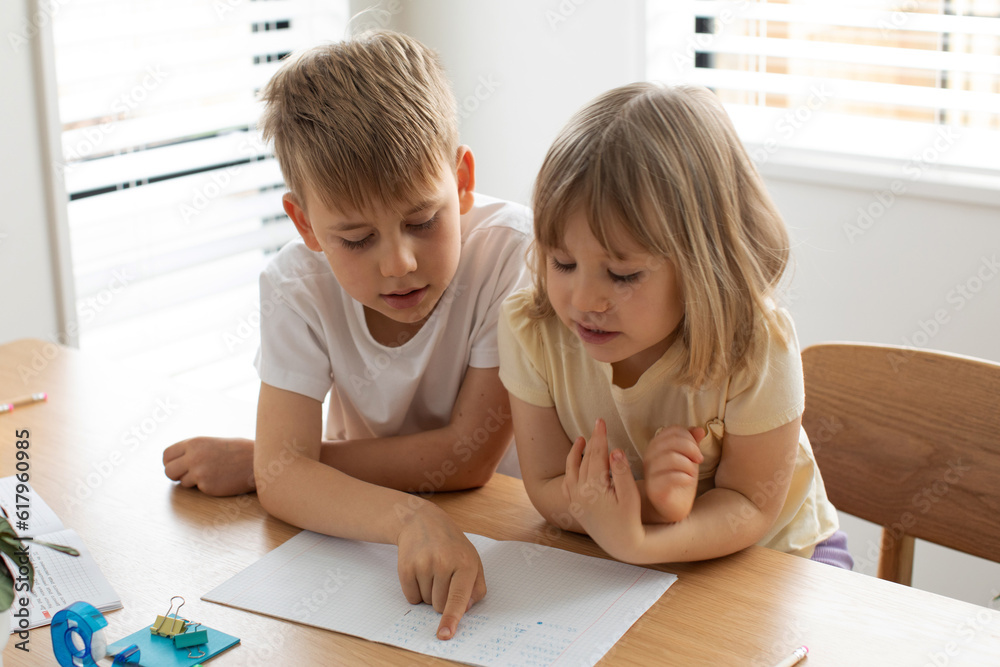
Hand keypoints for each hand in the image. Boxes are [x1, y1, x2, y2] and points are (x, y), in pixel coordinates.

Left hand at [163, 436, 255, 496]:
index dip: (170, 462)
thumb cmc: (238, 451)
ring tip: (211, 474)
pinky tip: (220, 479)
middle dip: (176, 475)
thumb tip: (177, 461)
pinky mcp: (207, 486)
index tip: (178, 466)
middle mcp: (193, 457)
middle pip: (168, 471)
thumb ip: (194, 450)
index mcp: (194, 443)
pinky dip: (206, 486)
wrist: (258, 461)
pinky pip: (198, 489)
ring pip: (182, 482)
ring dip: (192, 481)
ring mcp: (199, 472)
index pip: (166, 455)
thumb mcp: (212, 443)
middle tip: (188, 475)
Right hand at [396, 505, 485, 639]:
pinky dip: (416, 592)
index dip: (451, 618)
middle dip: (441, 599)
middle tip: (443, 576)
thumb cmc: (452, 546)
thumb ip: (476, 588)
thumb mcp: (473, 561)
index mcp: (465, 563)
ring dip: (429, 594)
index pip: (458, 598)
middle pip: (439, 605)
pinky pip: (411, 598)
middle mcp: (443, 563)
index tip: (445, 634)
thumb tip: (465, 610)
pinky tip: (420, 572)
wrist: (422, 522)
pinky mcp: (406, 567)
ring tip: (432, 570)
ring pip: (425, 603)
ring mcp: (423, 564)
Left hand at [563, 419, 644, 561]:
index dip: (599, 437)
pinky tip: (574, 464)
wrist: (621, 545)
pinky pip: (567, 484)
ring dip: (575, 453)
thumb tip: (615, 450)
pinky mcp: (574, 507)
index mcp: (593, 488)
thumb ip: (622, 472)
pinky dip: (569, 471)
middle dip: (592, 440)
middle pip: (585, 459)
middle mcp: (579, 493)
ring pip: (572, 470)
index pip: (596, 455)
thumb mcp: (630, 496)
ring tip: (582, 439)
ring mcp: (574, 500)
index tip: (601, 421)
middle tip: (598, 424)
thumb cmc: (630, 521)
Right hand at [643, 426, 704, 523]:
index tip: (697, 451)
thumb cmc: (678, 481)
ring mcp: (650, 474)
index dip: (688, 437)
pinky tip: (688, 481)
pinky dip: (685, 477)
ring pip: (671, 458)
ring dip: (688, 465)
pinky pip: (670, 477)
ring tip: (692, 473)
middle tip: (698, 460)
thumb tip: (699, 429)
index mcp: (656, 447)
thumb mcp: (687, 458)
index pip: (672, 430)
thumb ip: (691, 443)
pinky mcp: (655, 490)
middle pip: (672, 441)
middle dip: (691, 449)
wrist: (670, 507)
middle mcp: (649, 458)